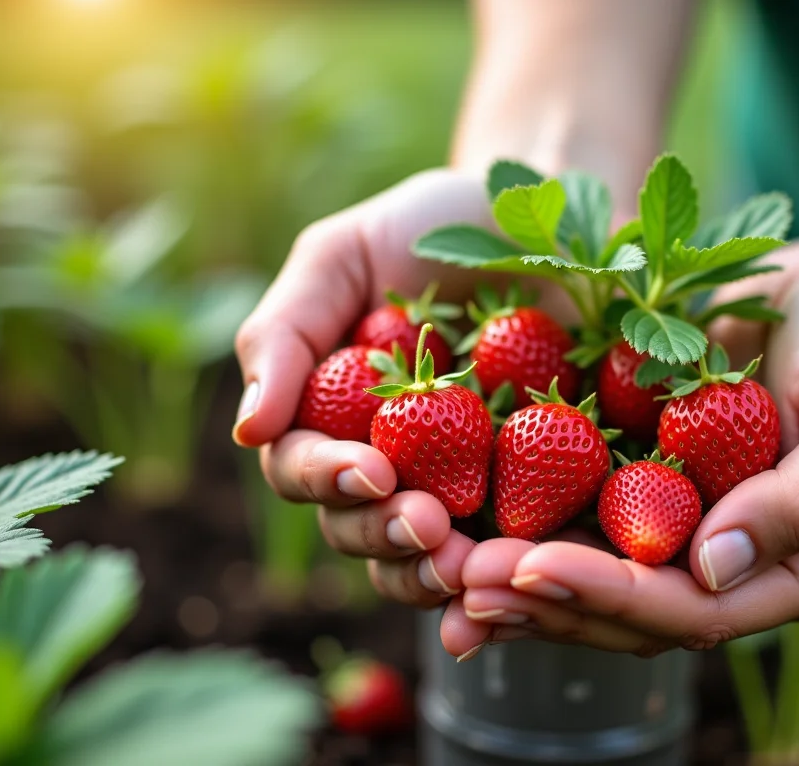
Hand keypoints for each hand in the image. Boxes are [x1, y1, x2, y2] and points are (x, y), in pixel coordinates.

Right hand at [233, 170, 497, 607]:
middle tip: (426, 523)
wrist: (551, 218)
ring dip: (437, 573)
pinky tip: (525, 579)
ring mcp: (459, 487)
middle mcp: (387, 463)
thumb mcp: (344, 255)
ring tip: (469, 567)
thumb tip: (247, 432)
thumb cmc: (433, 225)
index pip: (302, 467)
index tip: (372, 469)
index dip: (328, 477)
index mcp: (330, 415)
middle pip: (359, 528)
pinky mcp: (535, 500)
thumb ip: (285, 334)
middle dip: (386, 534)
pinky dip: (513, 576)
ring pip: (426, 560)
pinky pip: (514, 553)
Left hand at [440, 243, 798, 656]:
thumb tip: (715, 569)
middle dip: (543, 598)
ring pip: (590, 578)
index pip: (695, 611)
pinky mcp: (639, 484)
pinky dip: (515, 521)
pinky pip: (574, 513)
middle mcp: (729, 567)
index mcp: (794, 572)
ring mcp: (680, 530)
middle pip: (627, 612)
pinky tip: (451, 514)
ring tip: (437, 562)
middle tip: (460, 577)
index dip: (613, 596)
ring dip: (515, 577)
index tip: (536, 567)